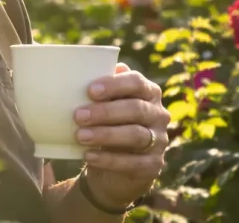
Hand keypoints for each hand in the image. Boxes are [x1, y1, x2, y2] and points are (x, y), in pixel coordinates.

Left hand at [73, 62, 170, 207]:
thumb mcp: (105, 106)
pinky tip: (89, 156)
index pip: (137, 82)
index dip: (115, 85)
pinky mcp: (153, 165)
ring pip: (135, 135)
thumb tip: (84, 69)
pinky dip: (108, 159)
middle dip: (106, 112)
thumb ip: (100, 89)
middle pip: (136, 109)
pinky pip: (133, 162)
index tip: (90, 90)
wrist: (115, 169)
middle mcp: (159, 114)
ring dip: (105, 134)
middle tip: (78, 115)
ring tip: (80, 136)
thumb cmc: (107, 125)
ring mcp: (159, 141)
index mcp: (148, 92)